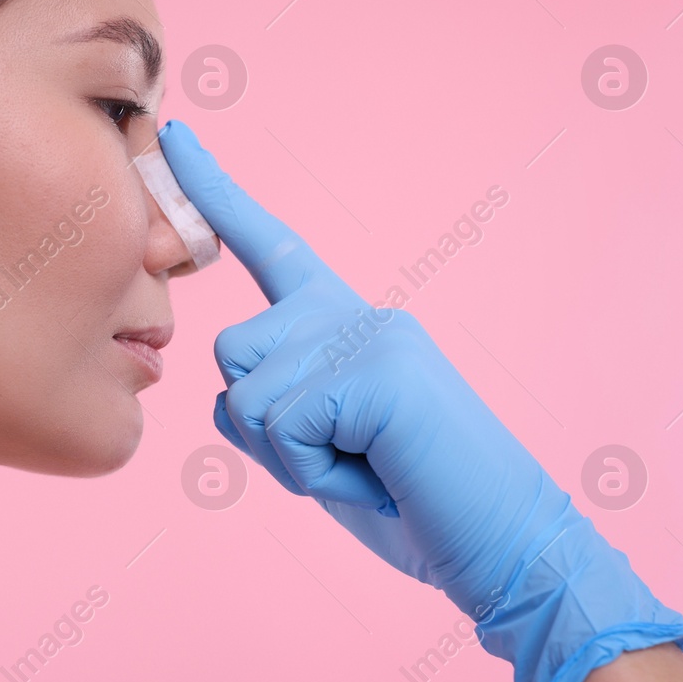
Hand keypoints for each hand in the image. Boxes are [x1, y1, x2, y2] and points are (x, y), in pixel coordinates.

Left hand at [158, 119, 682, 681]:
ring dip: (288, 458)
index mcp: (342, 320)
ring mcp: (369, 333)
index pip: (267, 242)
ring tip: (364, 466)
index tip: (175, 132)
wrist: (507, 549)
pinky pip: (282, 428)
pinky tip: (376, 476)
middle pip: (229, 350)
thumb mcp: (320, 449)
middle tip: (344, 459)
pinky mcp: (378, 369)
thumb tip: (226, 391)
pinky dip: (315, 473)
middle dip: (261, 430)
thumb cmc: (413, 504)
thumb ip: (273, 406)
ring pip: (245, 393)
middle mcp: (354, 311)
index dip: (214, 190)